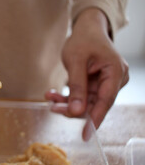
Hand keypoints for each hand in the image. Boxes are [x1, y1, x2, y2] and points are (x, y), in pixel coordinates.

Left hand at [45, 8, 128, 127]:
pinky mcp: (97, 84)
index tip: (86, 135)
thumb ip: (77, 86)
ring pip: (86, 102)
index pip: (106, 101)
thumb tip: (77, 111)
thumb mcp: (76, 61)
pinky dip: (68, 96)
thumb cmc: (82, 40)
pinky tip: (52, 94)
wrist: (86, 29)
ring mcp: (106, 83)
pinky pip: (82, 96)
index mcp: (116, 72)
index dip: (95, 119)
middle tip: (52, 107)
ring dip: (67, 102)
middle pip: (94, 103)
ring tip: (49, 97)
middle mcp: (114, 80)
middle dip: (72, 107)